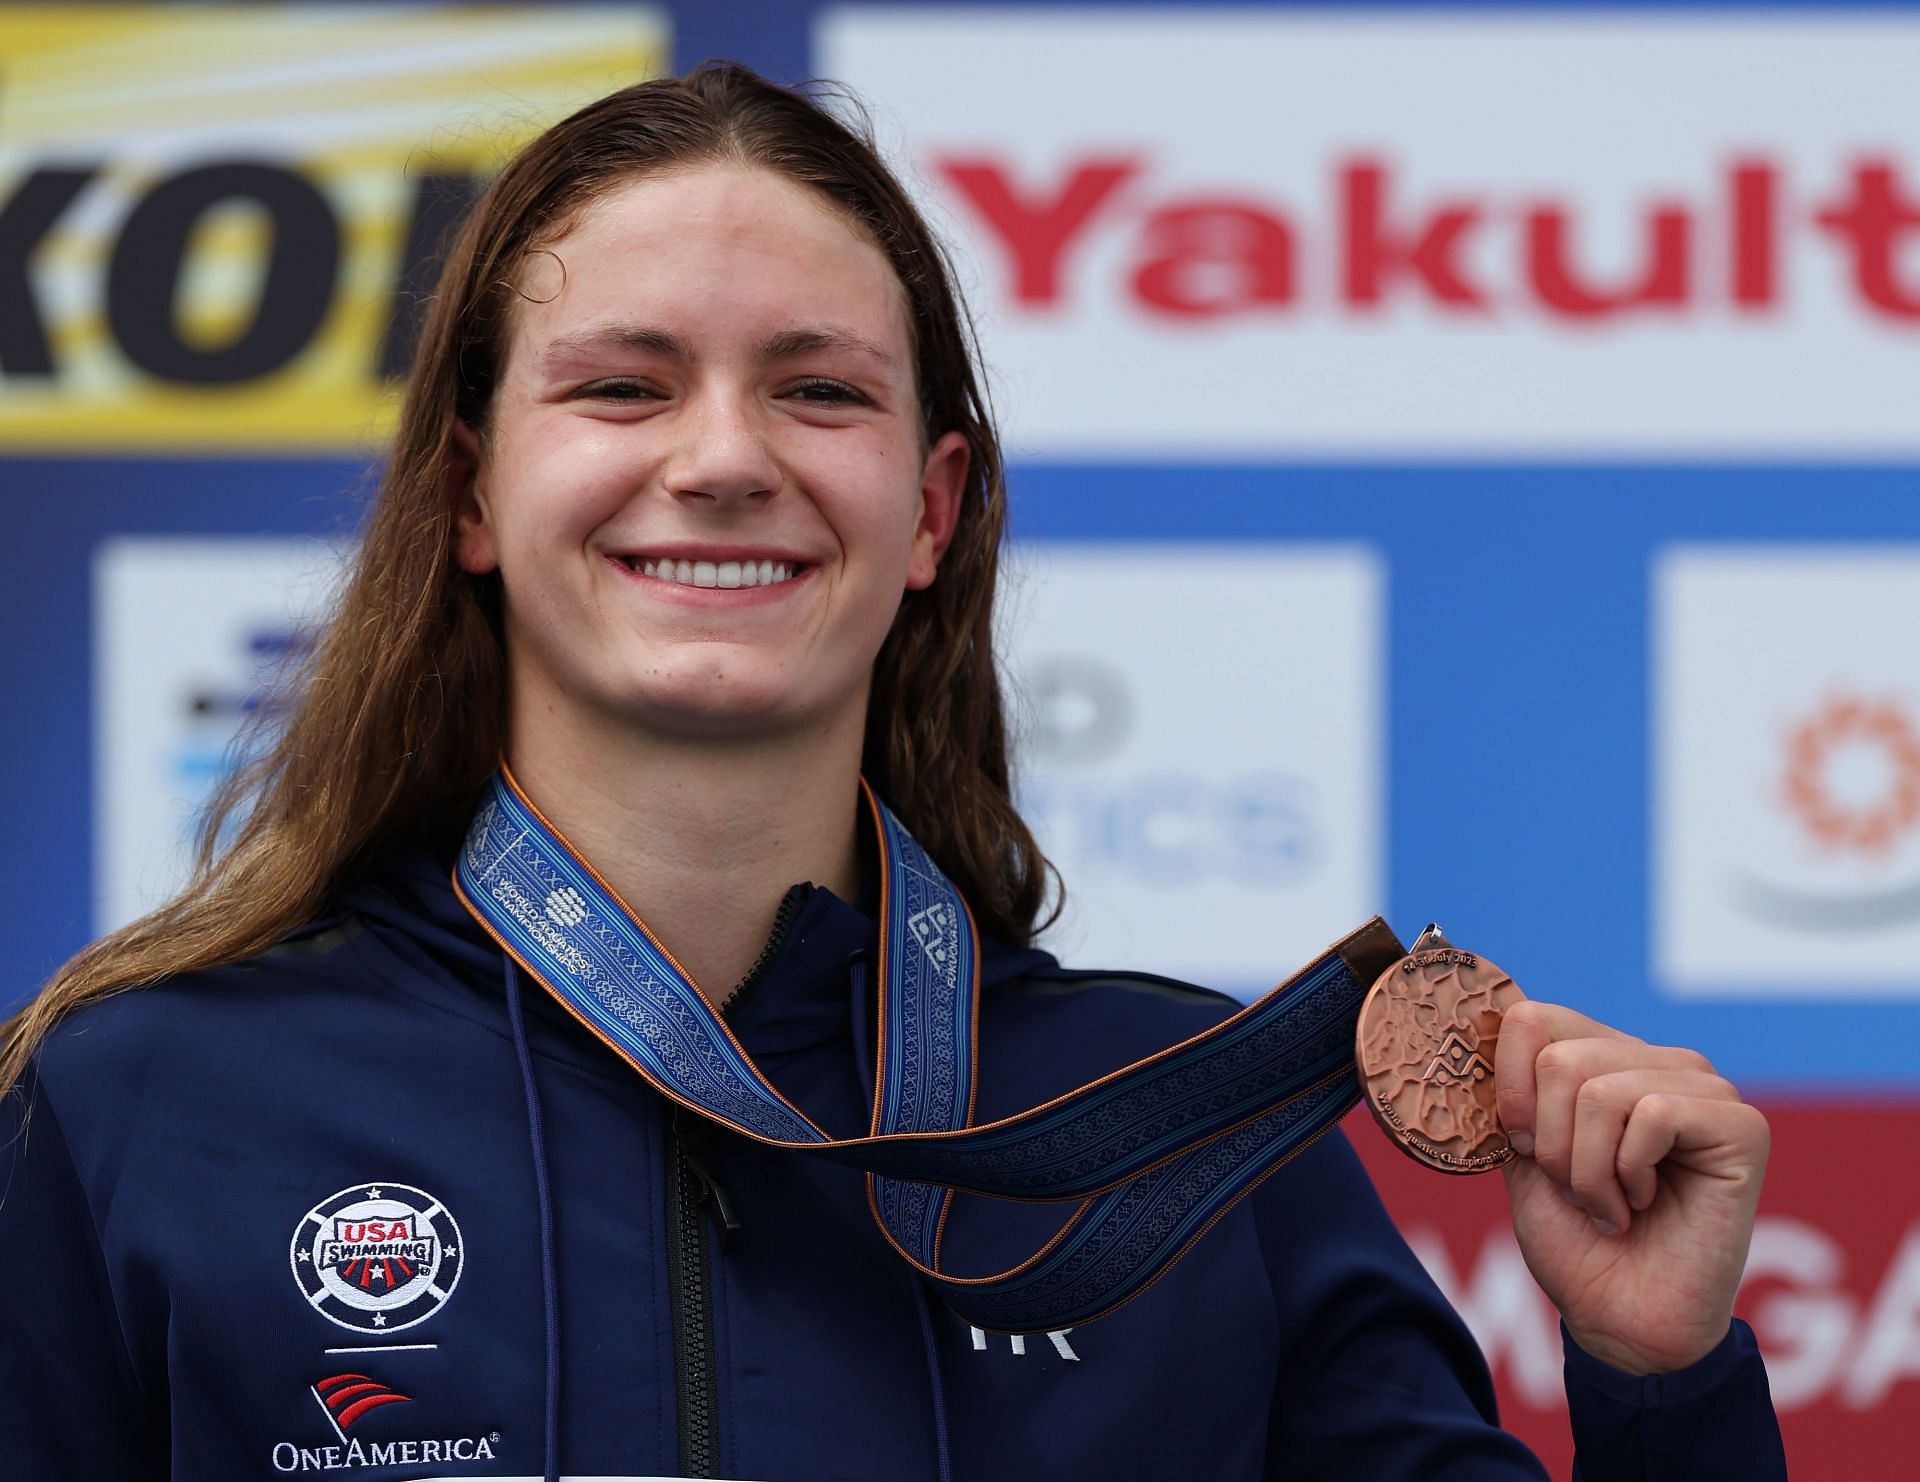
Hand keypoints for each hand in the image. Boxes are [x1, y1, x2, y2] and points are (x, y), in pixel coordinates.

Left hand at [1492, 1001, 1768, 1374]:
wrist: (1620, 1320)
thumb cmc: (1573, 1240)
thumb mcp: (1521, 1152)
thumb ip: (1512, 1089)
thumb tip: (1482, 1030)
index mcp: (1602, 1057)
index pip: (1531, 1017)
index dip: (1507, 1086)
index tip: (1520, 1145)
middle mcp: (1655, 1060)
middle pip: (1559, 1059)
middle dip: (1549, 1143)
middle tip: (1577, 1190)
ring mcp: (1704, 1087)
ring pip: (1601, 1090)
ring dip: (1586, 1168)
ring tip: (1611, 1204)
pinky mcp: (1741, 1123)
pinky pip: (1653, 1115)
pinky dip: (1629, 1172)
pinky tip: (1647, 1202)